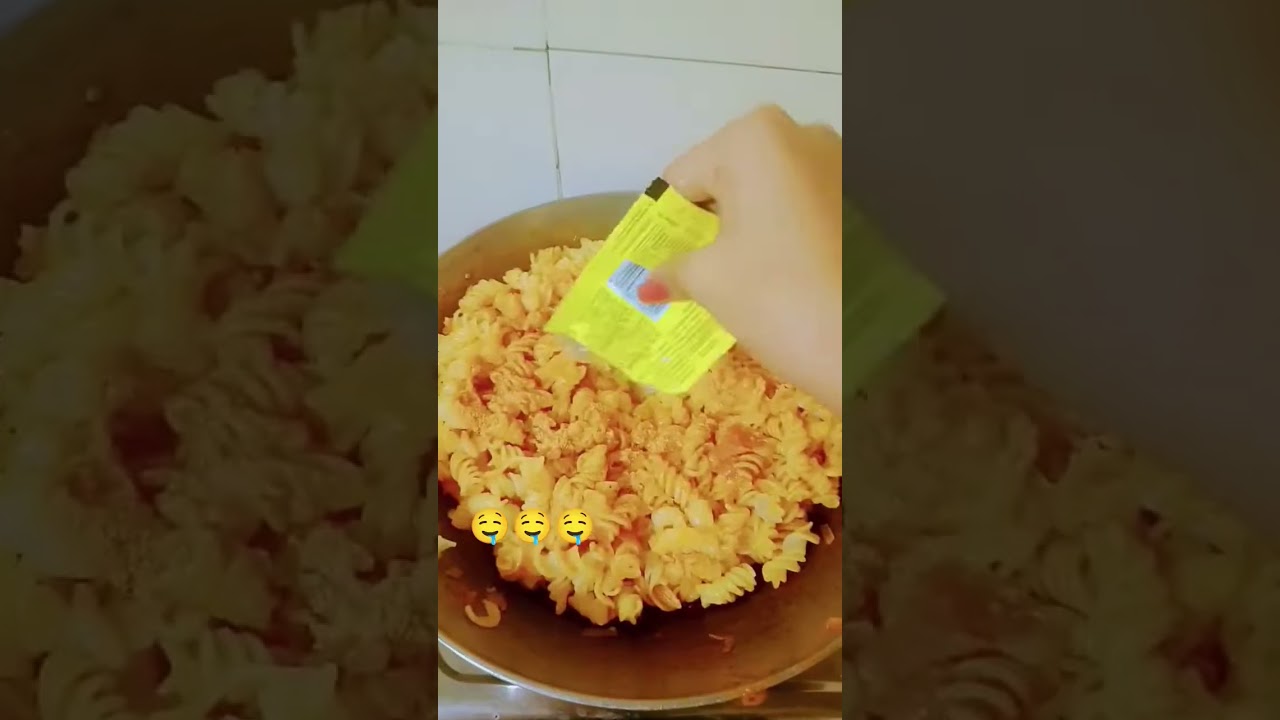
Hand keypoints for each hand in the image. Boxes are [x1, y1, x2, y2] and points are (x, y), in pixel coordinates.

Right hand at [639, 105, 842, 411]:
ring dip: (750, 233)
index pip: (681, 178)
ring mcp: (843, 164)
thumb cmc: (780, 297)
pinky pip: (808, 212)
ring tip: (737, 287)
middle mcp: (803, 134)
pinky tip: (782, 282)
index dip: (660, 224)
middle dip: (708, 226)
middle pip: (730, 182)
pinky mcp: (867, 201)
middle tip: (689, 276)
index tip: (650, 260)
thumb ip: (673, 269)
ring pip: (773, 197)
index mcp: (754, 138)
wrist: (883, 340)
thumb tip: (648, 281)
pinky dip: (788, 239)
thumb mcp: (712, 283)